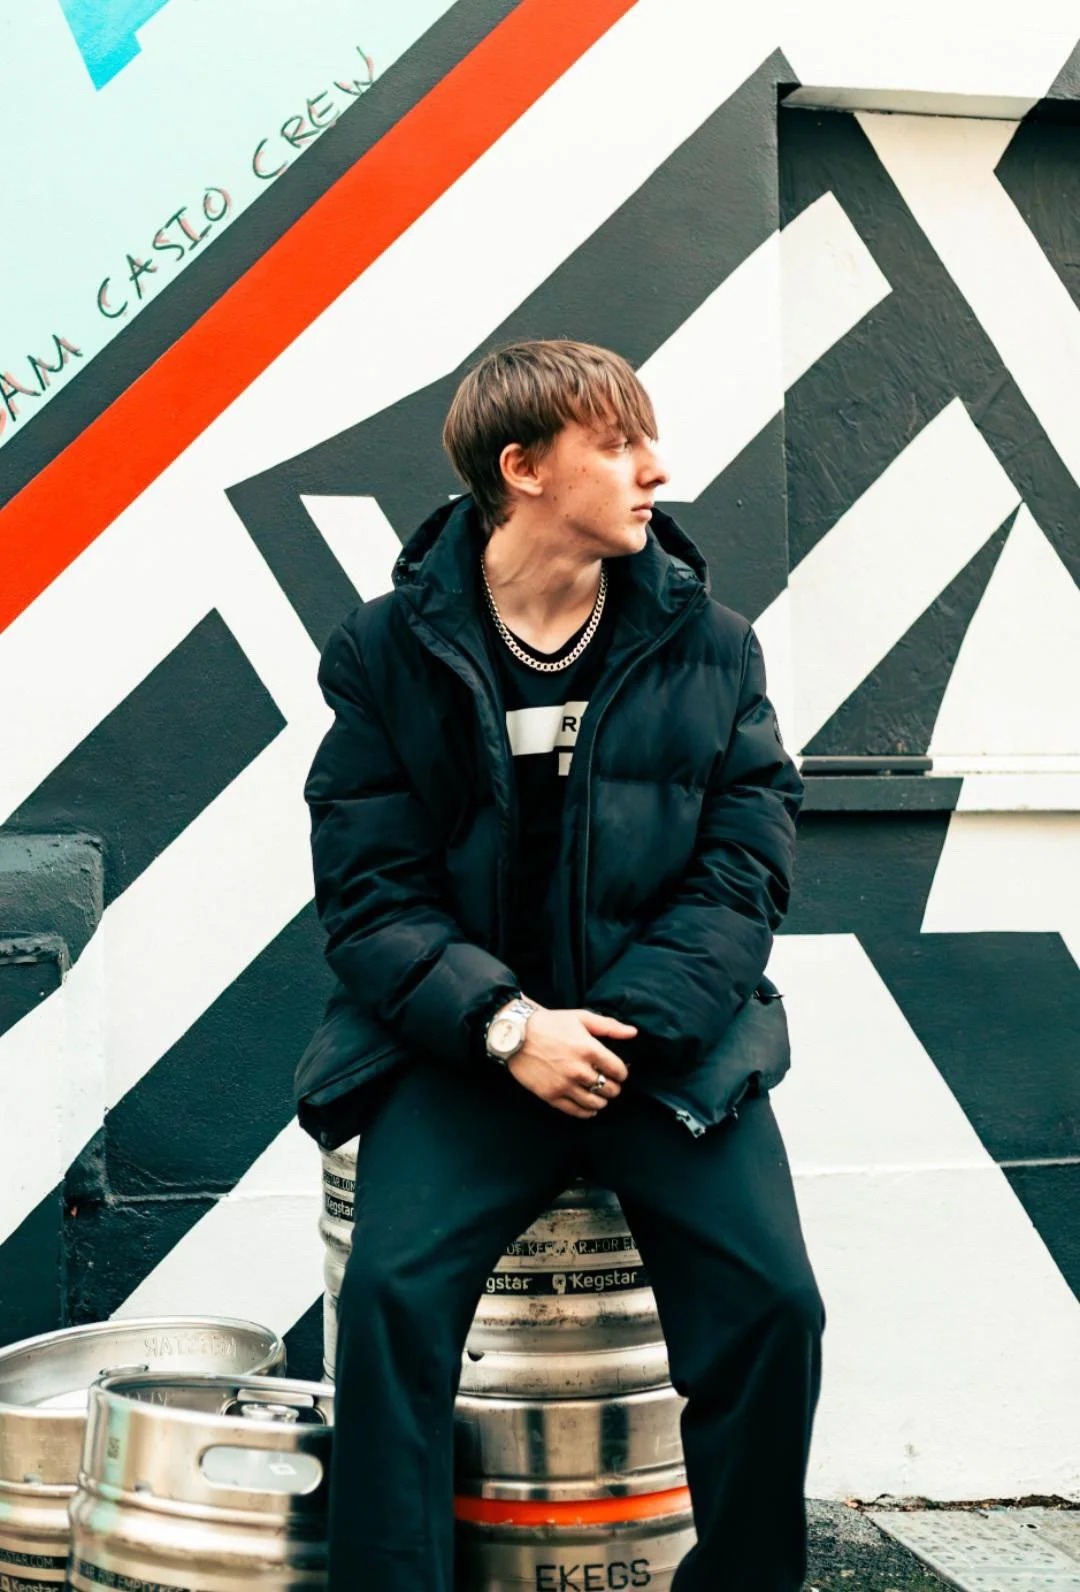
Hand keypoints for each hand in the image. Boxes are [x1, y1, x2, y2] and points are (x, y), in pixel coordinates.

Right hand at [506, 1006, 635, 1118]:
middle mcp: (579, 1070)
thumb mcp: (580, 1017)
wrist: (515, 1034)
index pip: (618, 1070)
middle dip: (614, 1087)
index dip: (622, 1072)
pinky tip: (589, 1108)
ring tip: (600, 1095)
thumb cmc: (549, 1023)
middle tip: (610, 1083)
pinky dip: (587, 1112)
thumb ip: (609, 1026)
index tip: (619, 1072)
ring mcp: (564, 1085)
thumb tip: (633, 1033)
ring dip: (602, 1101)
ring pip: (595, 1103)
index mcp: (589, 1049)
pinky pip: (575, 1111)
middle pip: (609, 1089)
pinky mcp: (551, 1095)